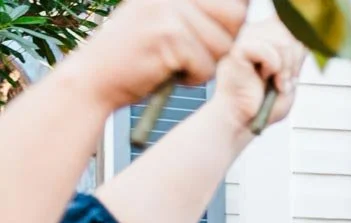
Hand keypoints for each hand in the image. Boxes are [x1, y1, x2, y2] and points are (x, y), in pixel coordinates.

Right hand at [69, 0, 247, 108]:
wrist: (96, 77)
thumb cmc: (139, 54)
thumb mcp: (168, 20)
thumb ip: (201, 10)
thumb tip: (244, 6)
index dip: (231, 19)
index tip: (212, 32)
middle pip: (235, 16)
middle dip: (222, 42)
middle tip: (194, 52)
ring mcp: (168, 10)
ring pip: (223, 45)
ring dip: (205, 63)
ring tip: (175, 62)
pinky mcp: (169, 36)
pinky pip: (207, 65)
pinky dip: (193, 77)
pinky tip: (168, 72)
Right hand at [208, 18, 303, 130]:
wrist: (245, 120)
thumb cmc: (264, 104)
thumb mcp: (289, 77)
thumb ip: (297, 55)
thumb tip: (305, 36)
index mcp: (265, 38)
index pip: (290, 27)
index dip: (299, 49)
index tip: (292, 74)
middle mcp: (254, 34)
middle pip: (288, 33)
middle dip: (294, 63)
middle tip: (283, 82)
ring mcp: (245, 40)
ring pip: (281, 42)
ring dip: (284, 69)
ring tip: (274, 83)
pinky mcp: (238, 49)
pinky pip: (267, 50)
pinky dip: (273, 68)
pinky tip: (262, 78)